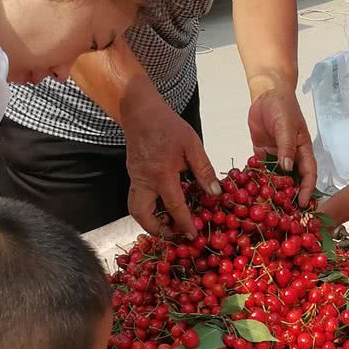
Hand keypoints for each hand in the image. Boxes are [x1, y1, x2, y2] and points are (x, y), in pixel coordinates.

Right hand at [125, 103, 220, 237]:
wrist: (141, 111)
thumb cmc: (168, 126)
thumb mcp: (192, 145)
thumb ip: (203, 170)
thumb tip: (215, 193)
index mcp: (161, 173)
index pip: (174, 205)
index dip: (184, 223)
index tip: (193, 236)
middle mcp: (144, 180)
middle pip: (142, 214)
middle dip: (156, 229)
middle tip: (174, 234)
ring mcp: (135, 178)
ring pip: (136, 209)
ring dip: (150, 221)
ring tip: (168, 224)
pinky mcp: (132, 175)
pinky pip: (138, 198)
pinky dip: (149, 208)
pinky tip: (164, 207)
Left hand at [248, 89, 316, 203]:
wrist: (266, 93)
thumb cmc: (282, 106)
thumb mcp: (286, 124)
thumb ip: (286, 145)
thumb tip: (287, 167)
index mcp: (302, 150)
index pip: (308, 174)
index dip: (307, 190)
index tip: (302, 204)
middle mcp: (291, 156)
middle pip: (293, 180)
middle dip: (289, 197)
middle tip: (284, 213)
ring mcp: (276, 156)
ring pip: (276, 178)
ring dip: (272, 191)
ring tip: (264, 208)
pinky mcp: (262, 154)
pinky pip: (260, 170)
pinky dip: (256, 180)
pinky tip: (249, 192)